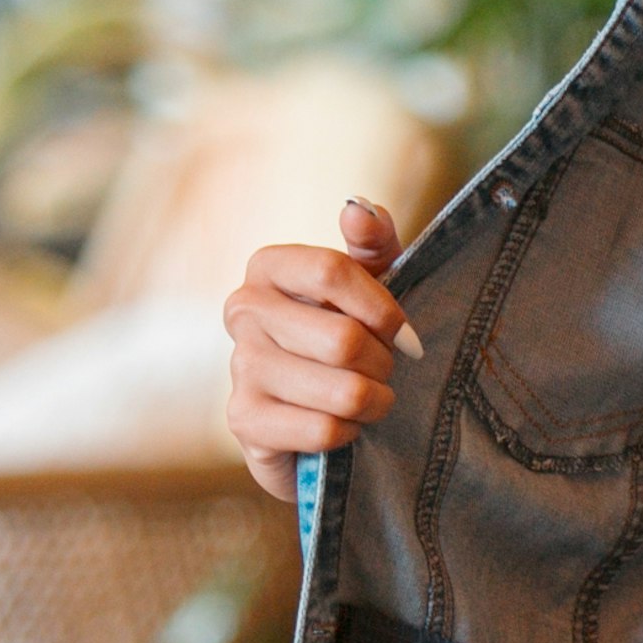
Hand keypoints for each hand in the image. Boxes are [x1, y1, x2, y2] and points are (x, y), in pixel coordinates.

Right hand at [224, 197, 418, 501]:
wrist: (321, 408)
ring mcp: (239, 366)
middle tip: (385, 369)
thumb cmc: (352, 331)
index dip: (382, 307)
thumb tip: (357, 210)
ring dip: (374, 401)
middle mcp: (244, 309)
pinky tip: (344, 424)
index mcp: (270, 266)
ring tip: (371, 397)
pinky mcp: (243, 420)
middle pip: (343, 340)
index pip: (331, 271)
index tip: (403, 330)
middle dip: (383, 362)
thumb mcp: (373, 280)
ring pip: (342, 390)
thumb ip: (373, 241)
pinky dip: (350, 432)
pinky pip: (324, 430)